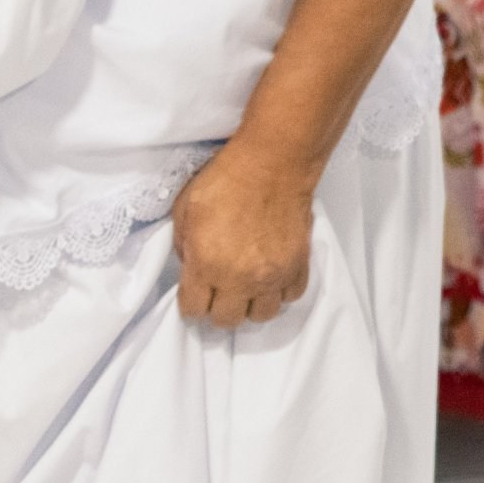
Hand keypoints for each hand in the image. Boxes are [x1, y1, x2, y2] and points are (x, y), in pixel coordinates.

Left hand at [171, 138, 314, 329]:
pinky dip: (281, 292)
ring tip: (249, 288)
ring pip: (262, 315)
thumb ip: (185, 247)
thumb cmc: (226, 180)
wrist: (274, 163)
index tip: (195, 292)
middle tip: (220, 291)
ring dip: (252, 305)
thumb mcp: (185, 211)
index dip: (191, 303)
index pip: (194, 310)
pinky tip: (273, 277)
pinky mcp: (298, 264)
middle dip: (220, 308)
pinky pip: (292, 296)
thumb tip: (193, 266)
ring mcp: (272, 274)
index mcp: (205, 266)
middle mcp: (239, 278)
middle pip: (227, 320)